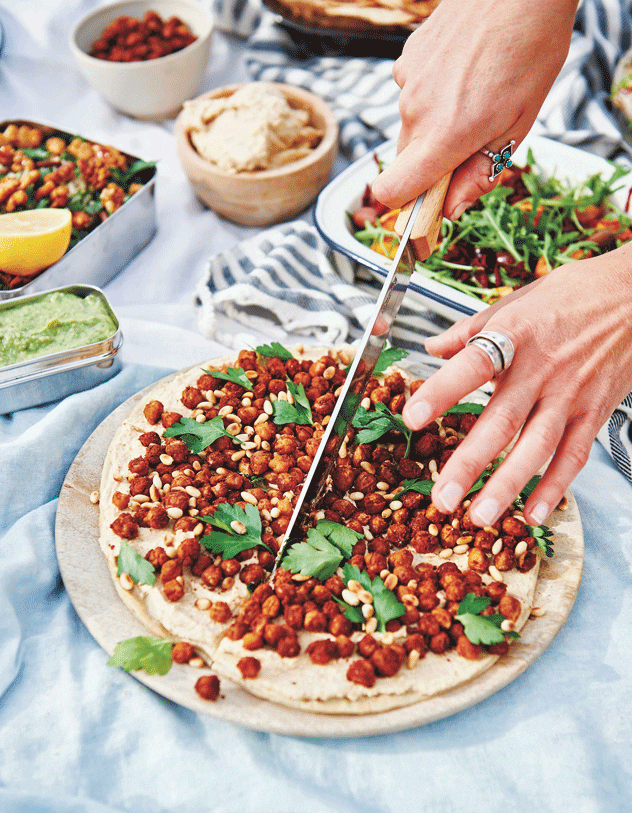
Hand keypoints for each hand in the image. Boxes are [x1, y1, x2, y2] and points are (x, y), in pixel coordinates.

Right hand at [372, 0, 576, 217]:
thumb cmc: (530, 49)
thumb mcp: (517, 124)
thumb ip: (480, 172)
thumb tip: (452, 209)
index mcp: (444, 137)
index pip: (391, 192)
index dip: (405, 205)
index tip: (428, 203)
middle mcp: (415, 112)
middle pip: (405, 161)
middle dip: (432, 162)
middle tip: (471, 140)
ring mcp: (407, 83)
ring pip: (411, 126)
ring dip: (436, 124)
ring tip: (475, 93)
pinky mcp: (406, 60)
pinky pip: (412, 93)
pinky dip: (433, 93)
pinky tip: (463, 71)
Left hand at [401, 245, 631, 526]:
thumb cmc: (575, 294)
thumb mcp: (518, 300)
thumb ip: (472, 328)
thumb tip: (433, 347)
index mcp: (516, 335)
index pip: (472, 365)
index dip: (442, 392)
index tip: (412, 417)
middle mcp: (543, 369)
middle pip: (502, 421)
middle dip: (469, 464)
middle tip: (442, 497)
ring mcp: (571, 395)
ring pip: (537, 448)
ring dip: (507, 486)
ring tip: (480, 516)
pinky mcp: (594, 413)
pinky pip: (573, 456)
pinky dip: (554, 487)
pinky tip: (533, 513)